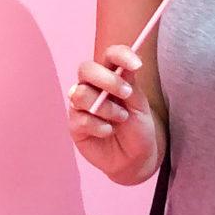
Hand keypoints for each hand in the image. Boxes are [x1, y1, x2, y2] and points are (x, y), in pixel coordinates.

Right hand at [65, 43, 159, 179]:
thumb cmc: (137, 129)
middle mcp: (92, 87)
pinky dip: (99, 126)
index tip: (137, 65)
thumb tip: (125, 65)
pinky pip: (80, 118)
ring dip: (105, 107)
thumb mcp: (140, 106)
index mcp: (110, 76)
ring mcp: (81, 106)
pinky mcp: (74, 125)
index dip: (120, 54)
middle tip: (126, 93)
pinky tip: (108, 131)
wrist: (134, 159)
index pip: (110, 56)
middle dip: (107, 80)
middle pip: (86, 69)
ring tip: (121, 118)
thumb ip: (130, 85)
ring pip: (80, 94)